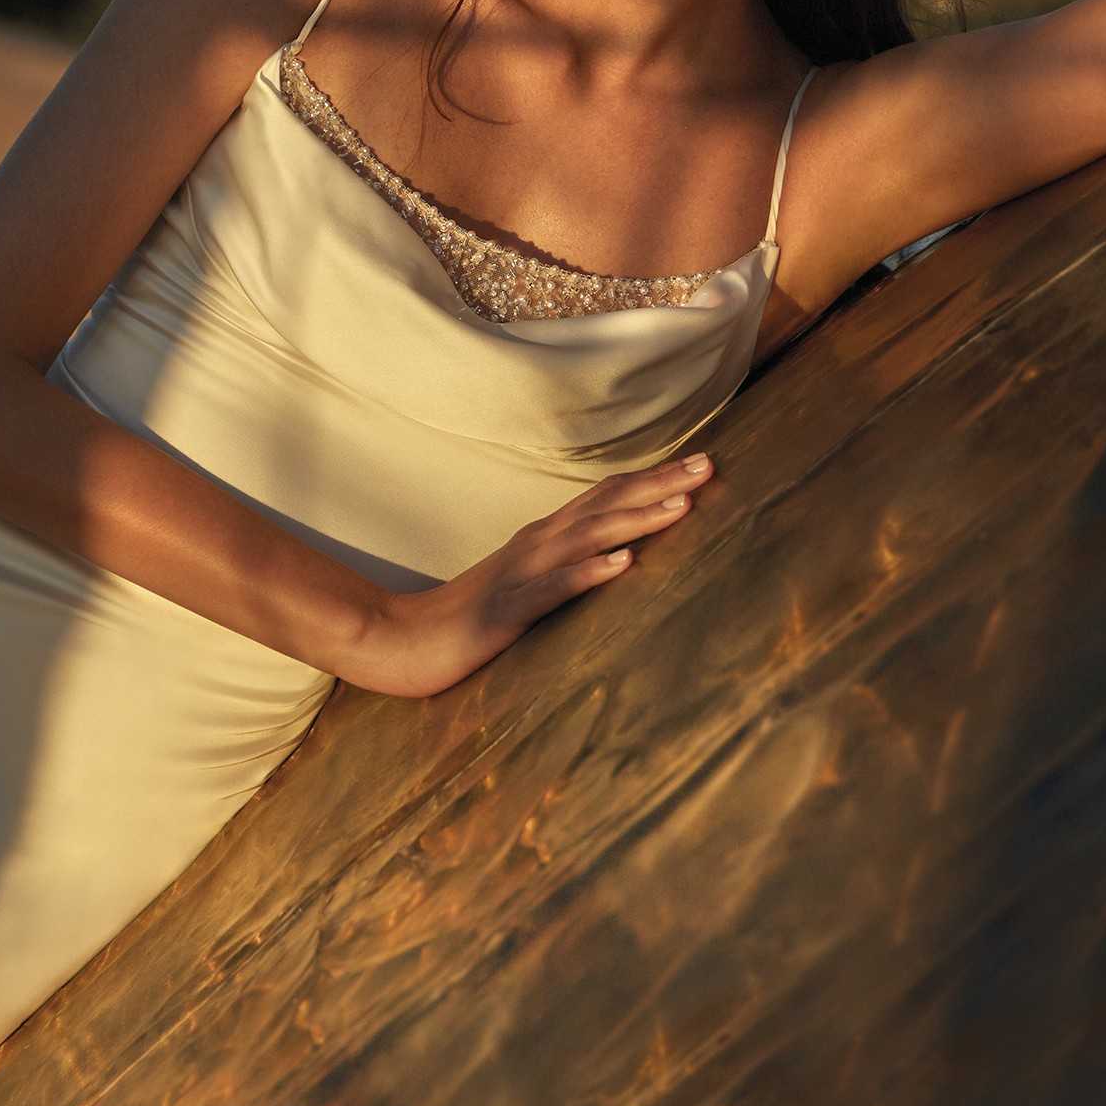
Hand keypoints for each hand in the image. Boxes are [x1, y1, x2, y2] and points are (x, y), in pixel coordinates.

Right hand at [343, 451, 716, 699]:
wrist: (394, 641)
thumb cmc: (464, 620)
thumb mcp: (525, 589)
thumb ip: (564, 570)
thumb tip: (613, 559)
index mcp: (543, 539)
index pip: (606, 499)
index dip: (653, 480)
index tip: (702, 464)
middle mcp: (536, 545)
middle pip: (606, 506)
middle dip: (660, 485)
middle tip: (711, 466)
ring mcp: (521, 574)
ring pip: (587, 539)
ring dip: (636, 520)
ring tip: (682, 506)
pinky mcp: (506, 610)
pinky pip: (554, 590)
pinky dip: (590, 573)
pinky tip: (625, 565)